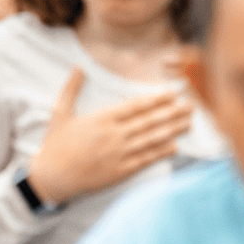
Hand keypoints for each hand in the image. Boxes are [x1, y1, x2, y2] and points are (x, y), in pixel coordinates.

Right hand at [26, 69, 191, 204]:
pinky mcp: (120, 170)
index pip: (135, 106)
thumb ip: (71, 89)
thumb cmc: (55, 144)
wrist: (53, 176)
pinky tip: (174, 147)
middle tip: (190, 106)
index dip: (156, 100)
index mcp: (102, 118)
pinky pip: (145, 159)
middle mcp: (114, 135)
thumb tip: (78, 67)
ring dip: (172, 131)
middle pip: (149, 122)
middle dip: (172, 113)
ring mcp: (119, 153)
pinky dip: (161, 153)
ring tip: (188, 123)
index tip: (171, 94)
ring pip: (151, 139)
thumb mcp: (60, 112)